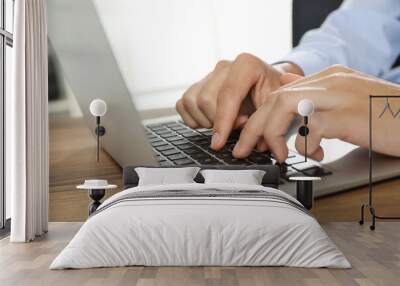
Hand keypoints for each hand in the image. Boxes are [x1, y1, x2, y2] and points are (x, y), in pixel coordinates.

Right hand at [175, 53, 302, 148]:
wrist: (269, 85)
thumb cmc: (273, 95)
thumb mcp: (275, 107)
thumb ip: (262, 122)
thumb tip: (247, 143)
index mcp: (246, 64)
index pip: (228, 95)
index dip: (223, 122)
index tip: (220, 142)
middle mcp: (224, 66)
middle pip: (205, 100)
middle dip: (218, 122)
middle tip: (238, 127)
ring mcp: (209, 74)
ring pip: (191, 102)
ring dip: (206, 121)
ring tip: (227, 123)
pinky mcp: (197, 84)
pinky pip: (183, 104)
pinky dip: (193, 119)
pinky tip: (211, 121)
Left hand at [232, 65, 399, 161]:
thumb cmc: (384, 117)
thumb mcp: (346, 106)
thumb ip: (317, 103)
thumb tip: (288, 104)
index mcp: (327, 79)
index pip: (279, 92)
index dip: (259, 117)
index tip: (250, 139)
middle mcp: (330, 81)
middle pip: (276, 98)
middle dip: (254, 127)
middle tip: (244, 150)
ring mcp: (339, 95)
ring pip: (285, 105)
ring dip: (272, 133)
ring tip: (277, 154)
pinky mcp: (350, 115)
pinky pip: (312, 127)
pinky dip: (305, 145)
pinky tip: (316, 155)